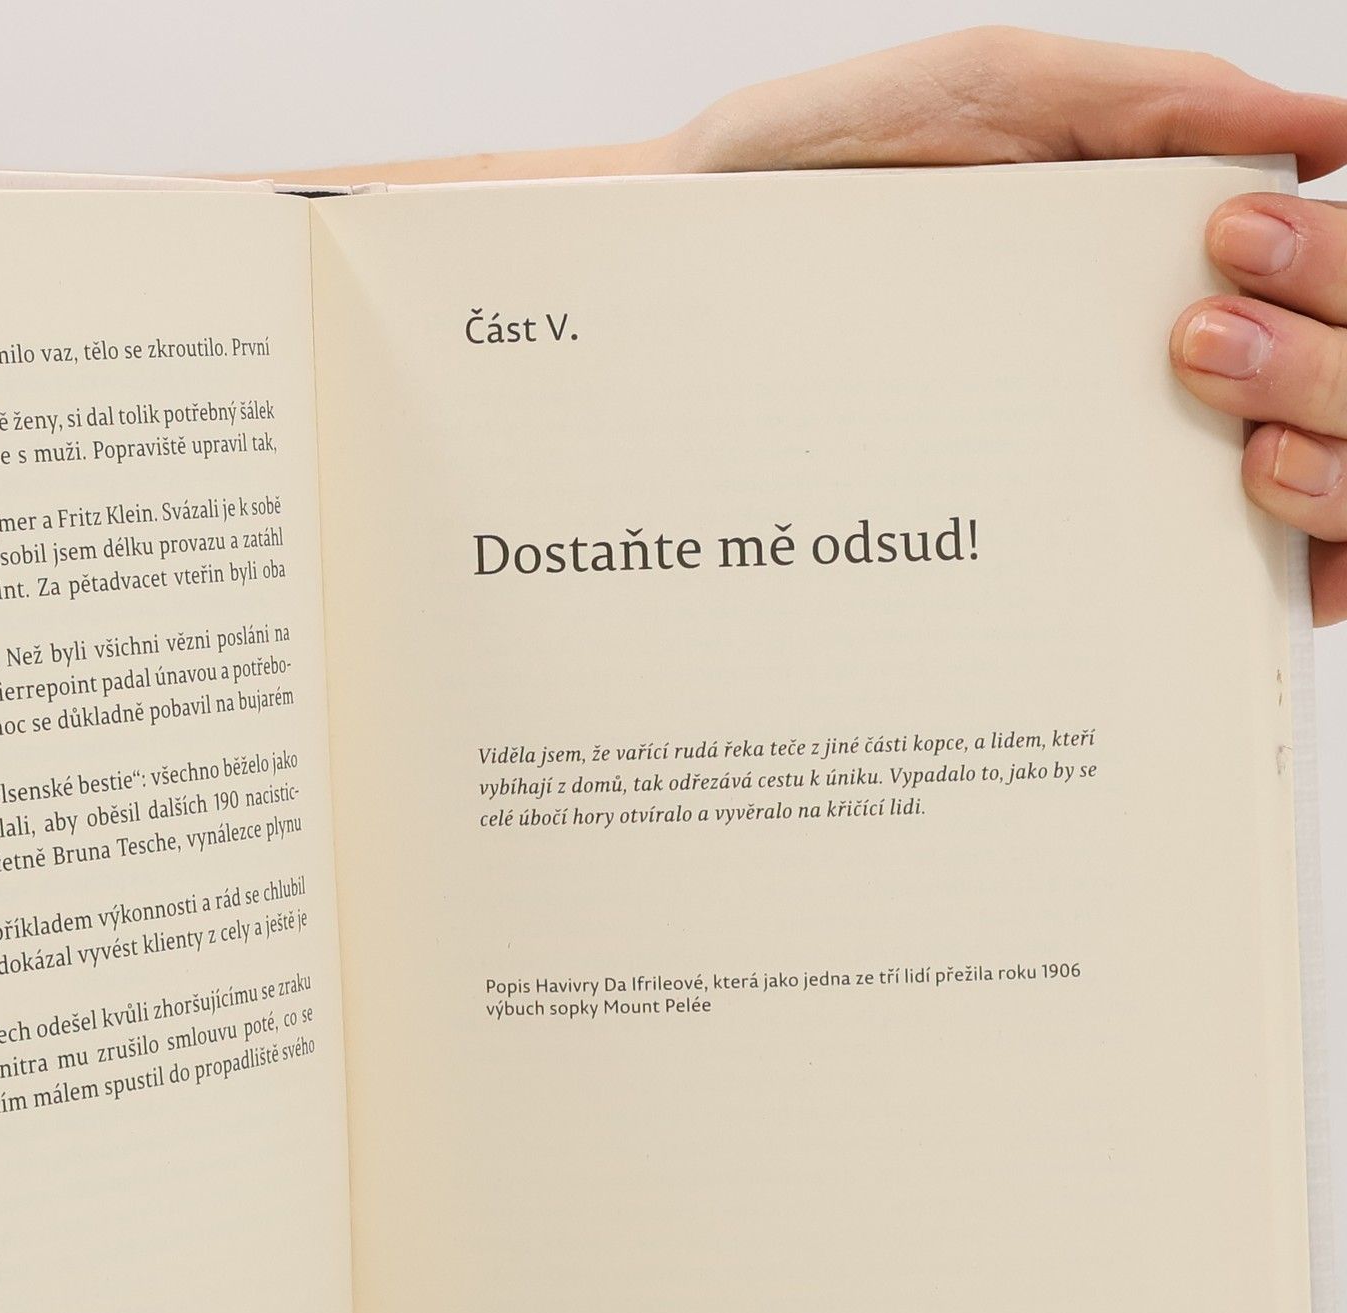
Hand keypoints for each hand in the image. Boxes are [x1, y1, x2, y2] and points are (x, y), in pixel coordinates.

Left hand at [669, 27, 1346, 623]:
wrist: (674, 282)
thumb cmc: (805, 175)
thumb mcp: (975, 95)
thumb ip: (1139, 100)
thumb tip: (1321, 125)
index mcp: (1153, 234)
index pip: (1327, 271)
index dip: (1337, 285)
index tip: (1242, 260)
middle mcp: (1158, 340)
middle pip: (1341, 373)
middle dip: (1331, 367)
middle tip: (1204, 351)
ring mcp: (1108, 434)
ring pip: (1301, 477)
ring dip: (1325, 476)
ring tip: (1240, 464)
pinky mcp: (1039, 521)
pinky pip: (1187, 568)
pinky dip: (1252, 576)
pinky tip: (1251, 572)